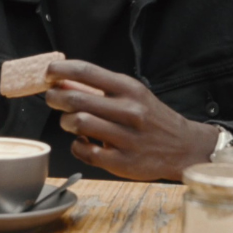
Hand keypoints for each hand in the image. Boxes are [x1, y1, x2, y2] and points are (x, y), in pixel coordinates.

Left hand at [45, 60, 219, 181]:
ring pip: (78, 123)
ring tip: (70, 122)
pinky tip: (82, 141)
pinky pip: (85, 151)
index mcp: (129, 89)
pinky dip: (76, 145)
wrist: (183, 146)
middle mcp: (129, 111)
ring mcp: (126, 138)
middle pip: (76, 99)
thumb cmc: (151, 117)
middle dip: (55, 97)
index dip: (61, 70)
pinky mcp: (123, 162)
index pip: (87, 71)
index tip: (49, 73)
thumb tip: (63, 80)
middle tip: (52, 98)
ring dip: (66, 122)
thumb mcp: (131, 94)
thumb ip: (98, 88)